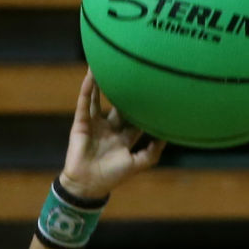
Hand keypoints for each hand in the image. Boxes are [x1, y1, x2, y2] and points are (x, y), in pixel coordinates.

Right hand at [60, 69, 164, 201]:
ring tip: (106, 64)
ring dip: (101, 83)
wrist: (88, 184)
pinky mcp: (82, 123)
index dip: (143, 107)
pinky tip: (92, 74)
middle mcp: (110, 129)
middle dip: (125, 91)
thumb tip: (167, 137)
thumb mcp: (137, 164)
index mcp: (124, 138)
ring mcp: (95, 124)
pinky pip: (85, 103)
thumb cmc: (113, 176)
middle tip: (134, 72)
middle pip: (119, 106)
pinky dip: (88, 89)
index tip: (154, 92)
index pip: (135, 119)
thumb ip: (152, 152)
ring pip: (99, 99)